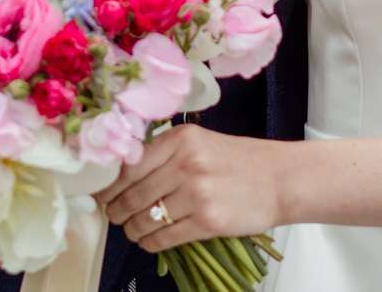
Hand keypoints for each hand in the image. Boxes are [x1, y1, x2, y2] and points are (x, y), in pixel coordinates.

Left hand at [100, 125, 284, 253]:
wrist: (280, 179)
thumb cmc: (238, 161)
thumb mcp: (200, 143)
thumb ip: (164, 154)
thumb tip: (120, 177)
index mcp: (181, 139)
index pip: (128, 165)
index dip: (109, 185)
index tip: (101, 195)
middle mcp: (186, 163)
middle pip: (132, 194)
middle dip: (115, 211)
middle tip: (112, 216)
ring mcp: (197, 193)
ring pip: (144, 219)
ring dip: (131, 229)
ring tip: (132, 230)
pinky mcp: (207, 221)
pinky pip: (163, 238)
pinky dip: (149, 243)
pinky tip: (149, 241)